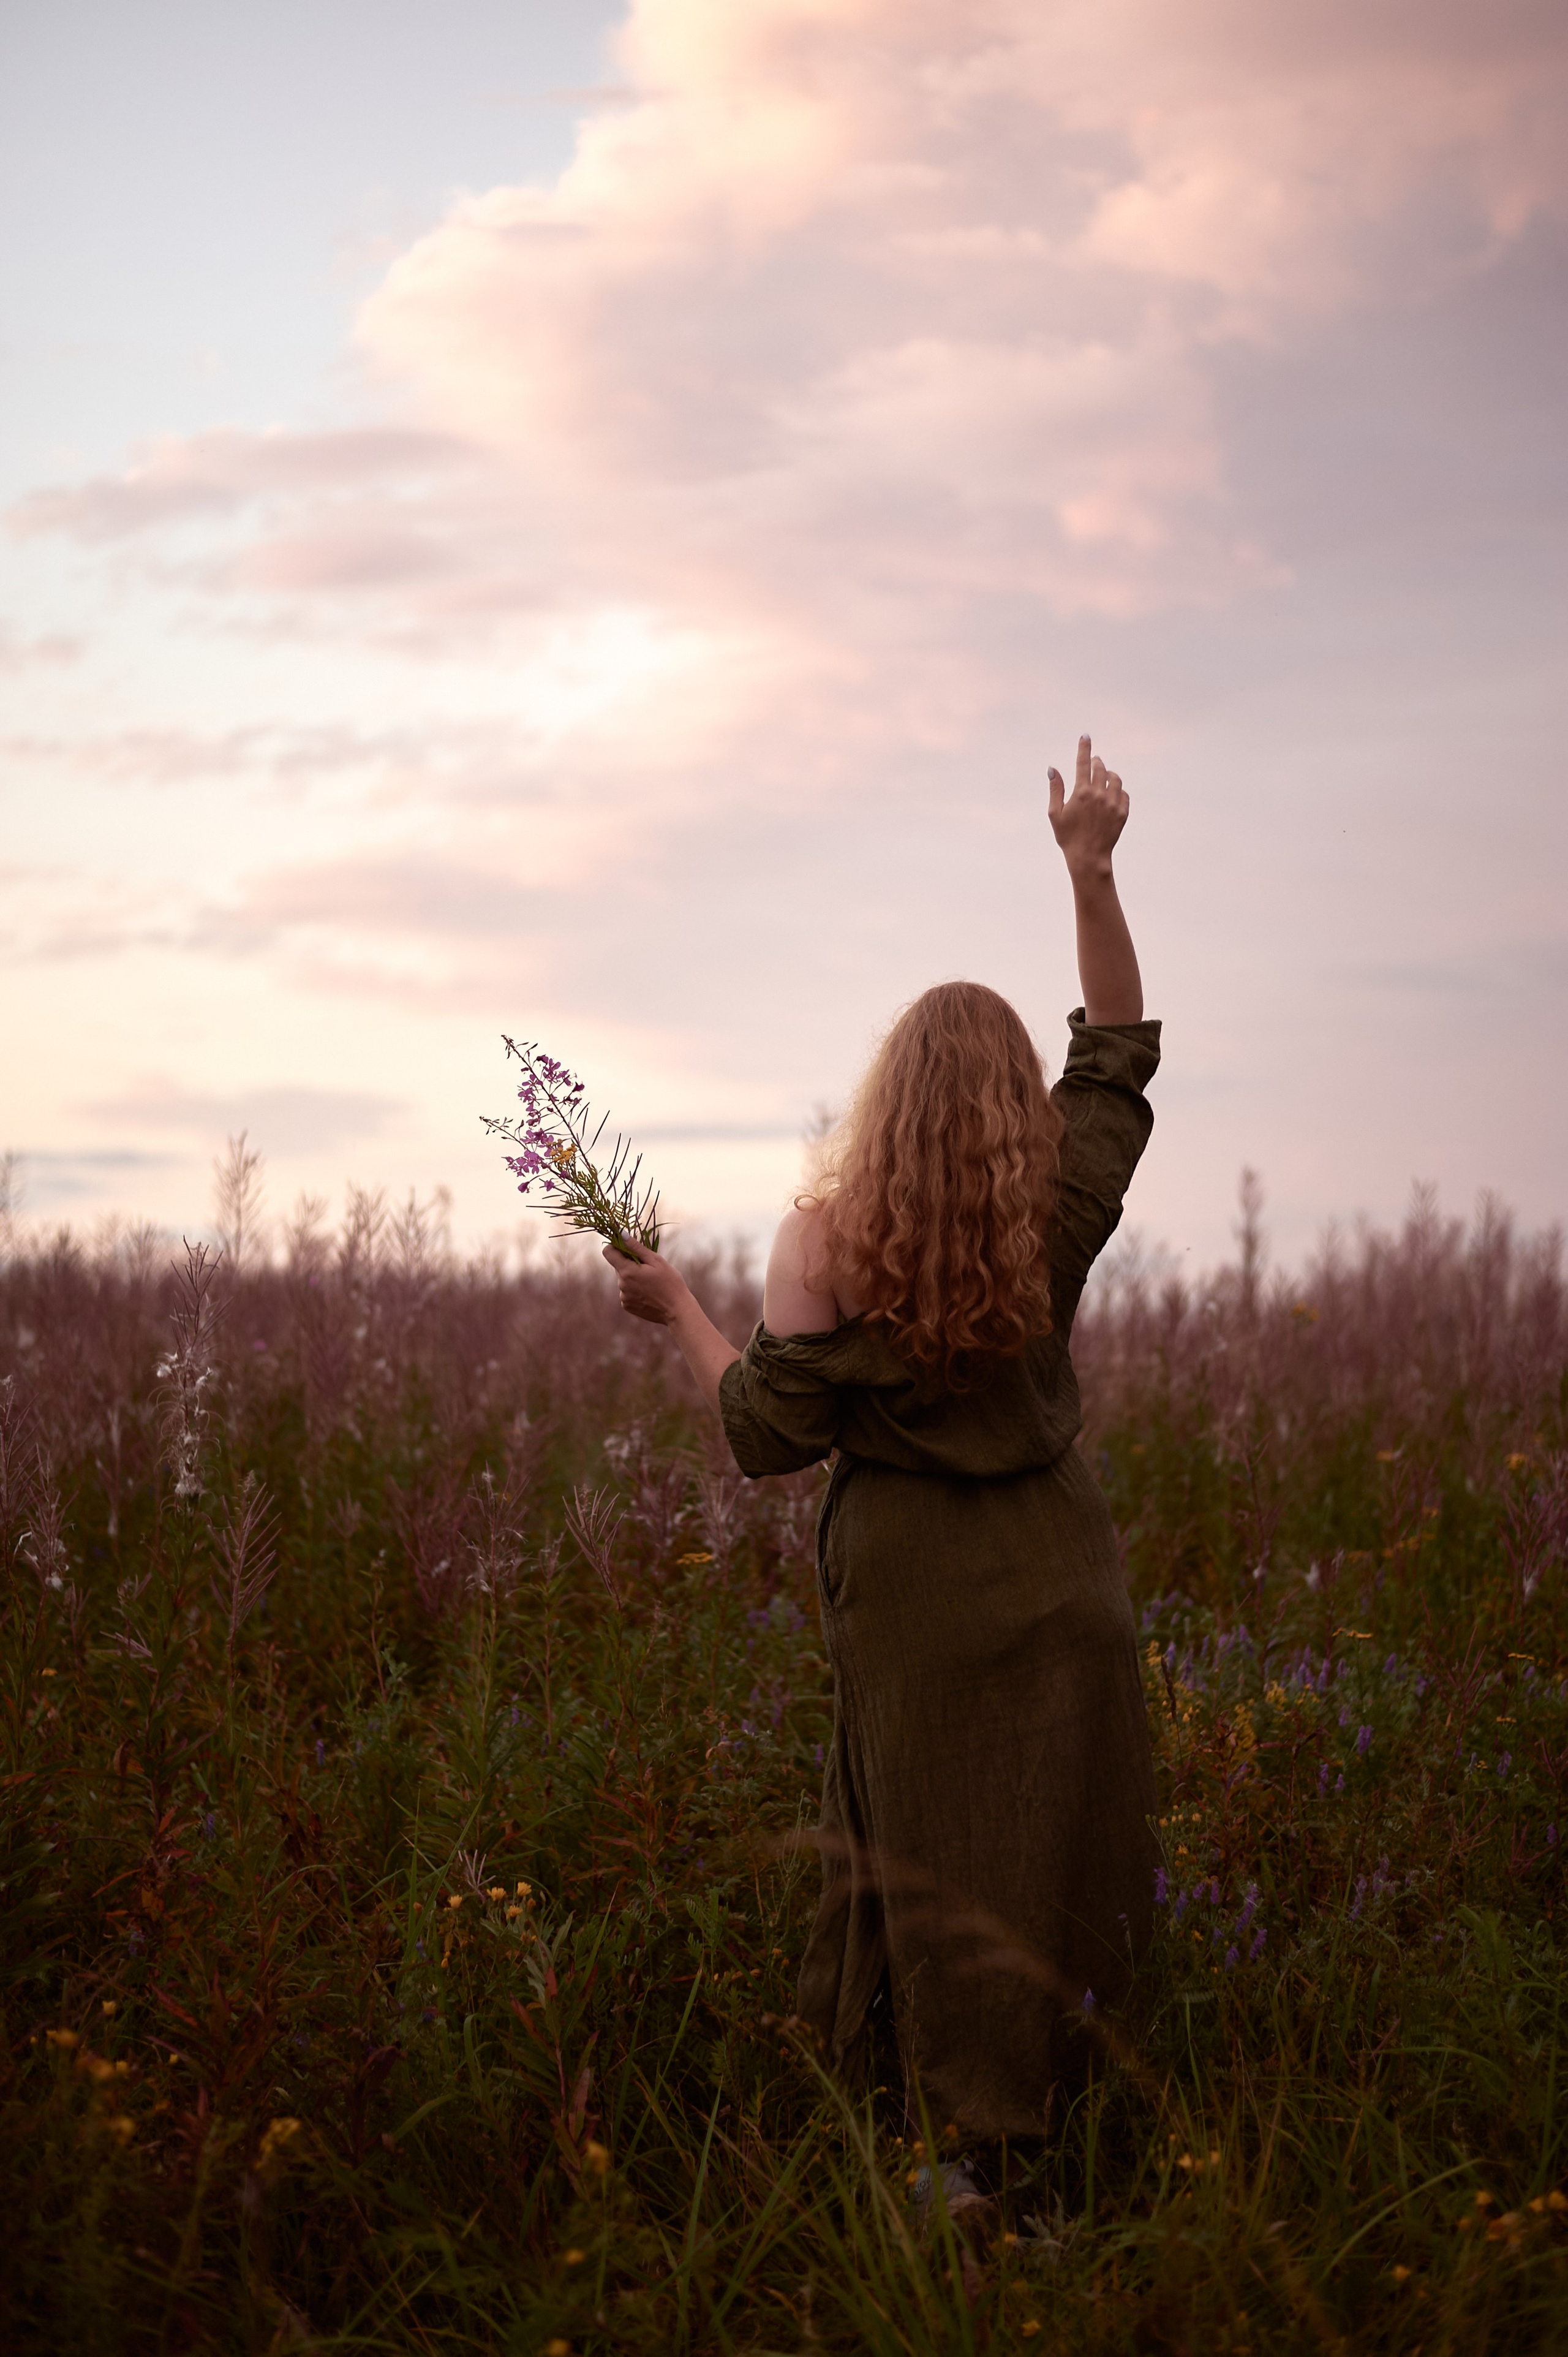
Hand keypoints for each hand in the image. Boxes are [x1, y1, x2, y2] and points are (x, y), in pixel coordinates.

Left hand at [602, 1236, 689, 1326]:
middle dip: (629, 1263)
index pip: (608, 1252)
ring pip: (623, 1279)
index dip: (615, 1246)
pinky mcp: (627, 1306)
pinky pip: (626, 1292)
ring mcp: (623, 1297)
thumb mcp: (656, 1261)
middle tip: (648, 1267)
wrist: (677, 1310)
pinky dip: (634, 1289)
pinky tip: (649, 1292)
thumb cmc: (670, 1282)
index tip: (626, 1247)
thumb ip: (636, 1247)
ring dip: (632, 1277)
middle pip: (618, 1266)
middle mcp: (621, 1285)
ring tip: (651, 1282)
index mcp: (627, 1271)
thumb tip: (622, 1234)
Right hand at [1048, 733, 1128, 879]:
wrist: (1089, 857)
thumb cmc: (1068, 836)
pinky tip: (1112, 794)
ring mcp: (1113, 803)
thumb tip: (1052, 769)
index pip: (1083, 763)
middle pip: (1101, 768)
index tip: (1085, 736)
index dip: (1084, 747)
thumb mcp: (1055, 814)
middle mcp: (1099, 795)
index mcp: (1081, 793)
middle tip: (1094, 762)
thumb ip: (1055, 789)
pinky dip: (1119, 790)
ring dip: (1109, 774)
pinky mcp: (1123, 813)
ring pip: (1115, 778)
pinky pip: (1124, 794)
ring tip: (1104, 777)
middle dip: (1096, 762)